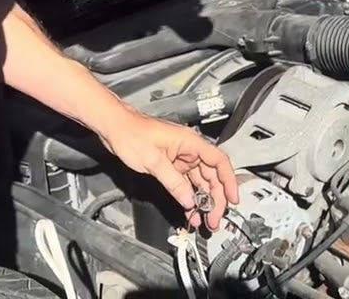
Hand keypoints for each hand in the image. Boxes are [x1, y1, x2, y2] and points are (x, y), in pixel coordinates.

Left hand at [96, 109, 239, 229]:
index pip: (219, 162)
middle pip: (212, 176)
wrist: (115, 129)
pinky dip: (189, 197)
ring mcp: (180, 158)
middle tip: (214, 219)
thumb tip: (189, 200)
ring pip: (199, 182)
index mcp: (190, 143)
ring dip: (203, 201)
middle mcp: (189, 150)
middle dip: (216, 198)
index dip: (229, 181)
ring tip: (204, 219)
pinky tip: (189, 210)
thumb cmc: (132, 134)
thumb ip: (174, 182)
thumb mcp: (154, 161)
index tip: (233, 199)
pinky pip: (185, 184)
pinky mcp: (171, 165)